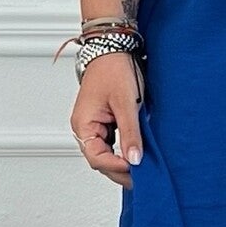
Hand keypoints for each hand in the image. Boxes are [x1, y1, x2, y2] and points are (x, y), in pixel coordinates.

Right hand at [72, 53, 143, 187]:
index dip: (116, 167)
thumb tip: (135, 160)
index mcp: (83, 124)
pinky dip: (123, 151)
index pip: (97, 158)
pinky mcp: (104, 122)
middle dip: (120, 170)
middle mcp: (85, 128)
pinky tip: (137, 155)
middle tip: (143, 178)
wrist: (114, 48)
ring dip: (122, 162)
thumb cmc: (114, 70)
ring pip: (106, 153)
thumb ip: (130, 133)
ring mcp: (94, 126)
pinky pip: (112, 143)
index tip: (136, 170)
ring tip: (143, 170)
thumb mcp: (125, 103)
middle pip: (100, 160)